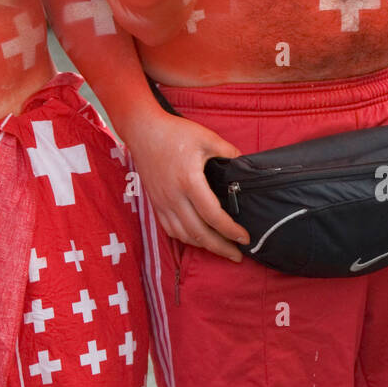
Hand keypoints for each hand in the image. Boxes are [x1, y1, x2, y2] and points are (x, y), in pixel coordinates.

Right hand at [122, 108, 249, 262]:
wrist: (143, 131)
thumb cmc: (175, 132)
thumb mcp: (206, 137)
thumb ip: (228, 152)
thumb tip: (244, 165)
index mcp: (189, 181)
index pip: (213, 215)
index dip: (230, 231)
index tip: (244, 238)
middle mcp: (174, 197)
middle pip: (199, 233)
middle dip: (220, 248)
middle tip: (237, 255)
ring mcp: (162, 202)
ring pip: (184, 235)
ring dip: (204, 245)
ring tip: (222, 248)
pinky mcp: (155, 203)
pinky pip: (171, 230)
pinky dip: (186, 238)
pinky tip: (198, 238)